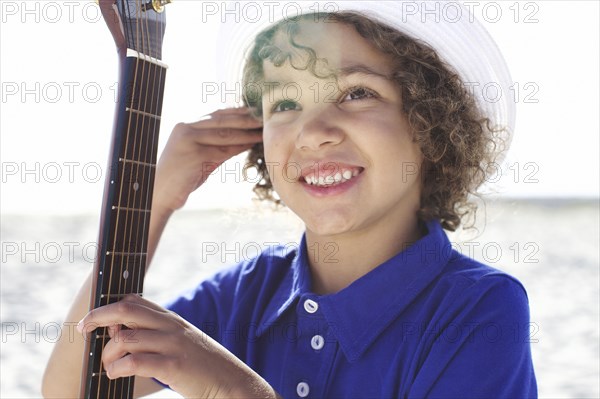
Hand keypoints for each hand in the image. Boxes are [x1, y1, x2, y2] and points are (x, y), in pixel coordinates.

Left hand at [77, 294, 277, 398]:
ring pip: (125, 339)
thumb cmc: (201, 365)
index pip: (135, 300)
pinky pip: (135, 362)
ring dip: (108, 354)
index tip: (95, 320)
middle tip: (83, 329)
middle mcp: (171, 326)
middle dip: (98, 316)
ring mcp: (173, 345)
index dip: (110, 306)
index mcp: (172, 319)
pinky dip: (118, 368)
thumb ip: (155, 334)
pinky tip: (116, 375)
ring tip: (109, 367)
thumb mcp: (181, 341)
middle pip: (126, 310)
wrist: (230, 381)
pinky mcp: (174, 366)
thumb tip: (119, 333)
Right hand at [153, 107, 262, 213]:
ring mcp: (189, 141)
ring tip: (263, 130)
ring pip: (225, 134)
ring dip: (247, 132)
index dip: (237, 111)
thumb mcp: (198, 155)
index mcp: (185, 126)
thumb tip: (242, 139)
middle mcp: (186, 129)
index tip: (255, 109)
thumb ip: (216, 145)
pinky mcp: (195, 155)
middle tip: (265, 116)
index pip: (216, 115)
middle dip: (245, 118)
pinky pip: (223, 149)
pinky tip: (252, 144)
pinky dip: (239, 146)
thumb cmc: (181, 177)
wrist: (159, 194)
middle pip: (222, 120)